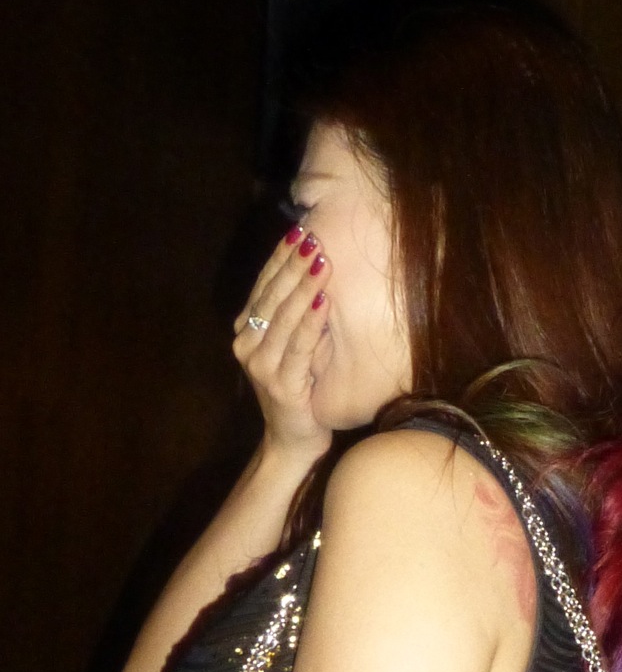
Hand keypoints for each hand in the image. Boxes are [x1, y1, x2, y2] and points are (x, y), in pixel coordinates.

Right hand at [233, 227, 332, 456]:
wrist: (293, 440)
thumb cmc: (299, 390)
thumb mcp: (291, 348)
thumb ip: (293, 317)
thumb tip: (313, 271)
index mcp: (247, 332)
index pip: (264, 286)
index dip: (280, 258)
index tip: (299, 231)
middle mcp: (247, 346)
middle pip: (272, 296)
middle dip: (294, 265)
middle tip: (314, 238)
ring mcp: (261, 366)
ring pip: (284, 317)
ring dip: (304, 286)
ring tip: (322, 260)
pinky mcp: (280, 384)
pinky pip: (299, 345)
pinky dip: (312, 321)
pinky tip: (324, 300)